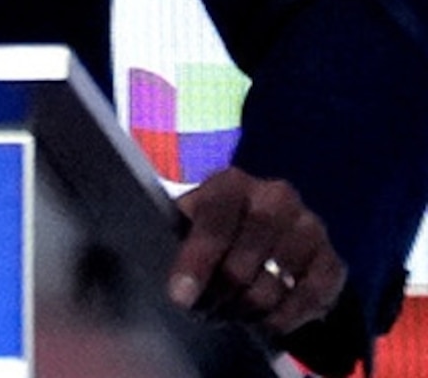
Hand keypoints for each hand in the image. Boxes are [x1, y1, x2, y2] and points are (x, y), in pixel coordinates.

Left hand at [168, 167, 346, 339]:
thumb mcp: (188, 222)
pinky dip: (283, 317)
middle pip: (245, 257)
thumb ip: (177, 239)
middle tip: (204, 313)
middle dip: (220, 293)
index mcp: (232, 183)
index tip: (181, 297)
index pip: (214, 221)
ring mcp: (310, 227)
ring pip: (275, 281)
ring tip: (229, 317)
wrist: (266, 236)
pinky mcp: (333, 260)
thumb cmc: (214, 229)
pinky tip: (264, 325)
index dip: (197, 262)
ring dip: (248, 308)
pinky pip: (309, 297)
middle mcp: (276, 197)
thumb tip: (175, 282)